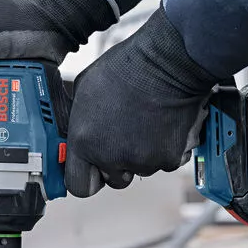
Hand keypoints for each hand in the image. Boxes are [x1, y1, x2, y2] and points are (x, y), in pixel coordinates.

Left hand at [65, 4, 219, 196]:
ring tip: (144, 122)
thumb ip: (80, 121)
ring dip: (142, 153)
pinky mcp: (168, 159)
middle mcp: (111, 157)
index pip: (79, 185)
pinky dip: (165, 148)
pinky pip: (164, 162)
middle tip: (125, 137)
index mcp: (84, 142)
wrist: (168, 62)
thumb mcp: (85, 88)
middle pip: (114, 179)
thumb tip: (79, 129)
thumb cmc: (127, 68)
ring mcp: (141, 161)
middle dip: (118, 164)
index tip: (93, 171)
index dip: (87, 178)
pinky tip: (162, 124)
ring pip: (140, 169)